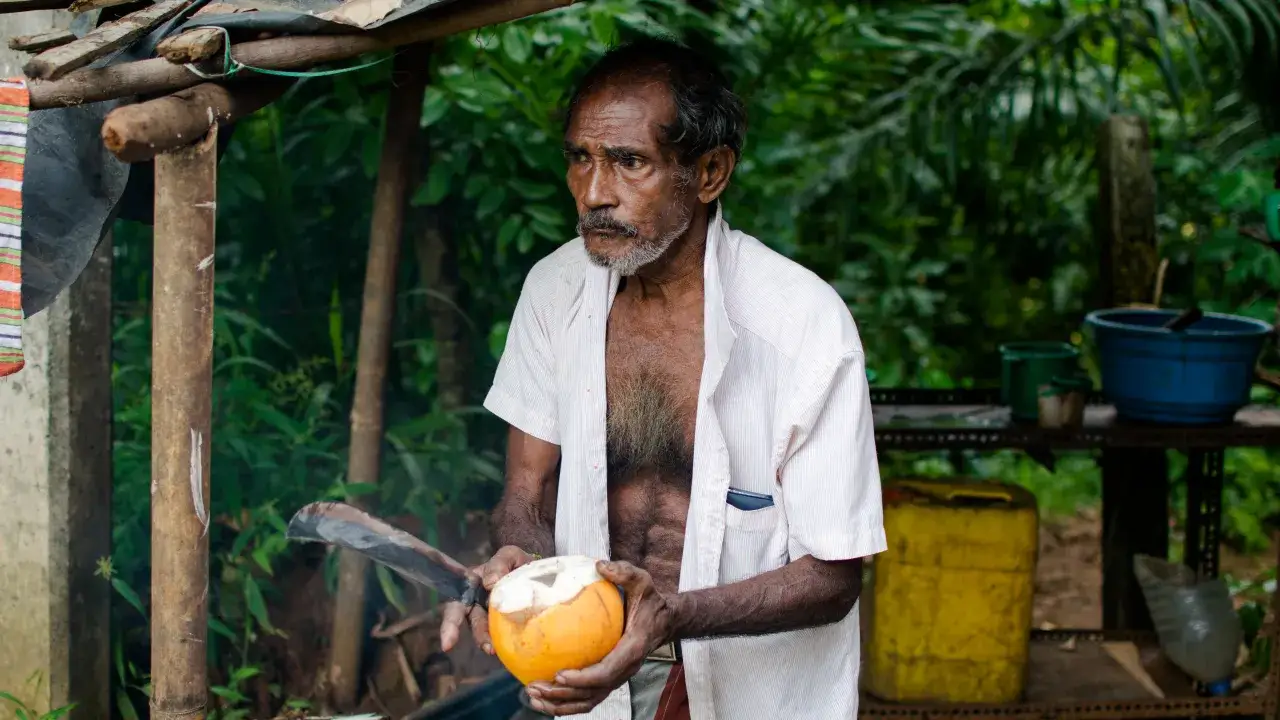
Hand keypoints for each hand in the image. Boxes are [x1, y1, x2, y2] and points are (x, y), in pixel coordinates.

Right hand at [440, 545, 534, 654]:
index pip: (456, 607)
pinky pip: (507, 635)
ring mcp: (494, 617)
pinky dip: (509, 640)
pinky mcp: (509, 625)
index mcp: (472, 588)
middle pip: (475, 623)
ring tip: (502, 649)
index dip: (450, 625)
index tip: (447, 644)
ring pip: (491, 632)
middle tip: (489, 648)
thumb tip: (490, 583)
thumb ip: (499, 563)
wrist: (539, 572)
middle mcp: (479, 605)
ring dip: (495, 641)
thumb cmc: (517, 563)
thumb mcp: (509, 555)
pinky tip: (516, 646)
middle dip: (480, 636)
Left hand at [525, 560, 675, 715]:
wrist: (664, 621)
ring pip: (587, 700)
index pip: (606, 672)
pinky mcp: (610, 680)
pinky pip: (587, 697)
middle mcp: (625, 670)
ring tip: (533, 696)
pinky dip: (565, 702)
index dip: (583, 678)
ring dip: (559, 704)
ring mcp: (617, 678)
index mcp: (632, 649)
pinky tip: (544, 696)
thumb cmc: (650, 601)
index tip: (559, 674)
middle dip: (562, 695)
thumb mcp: (642, 581)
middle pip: (592, 693)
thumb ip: (624, 572)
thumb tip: (600, 565)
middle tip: (535, 688)